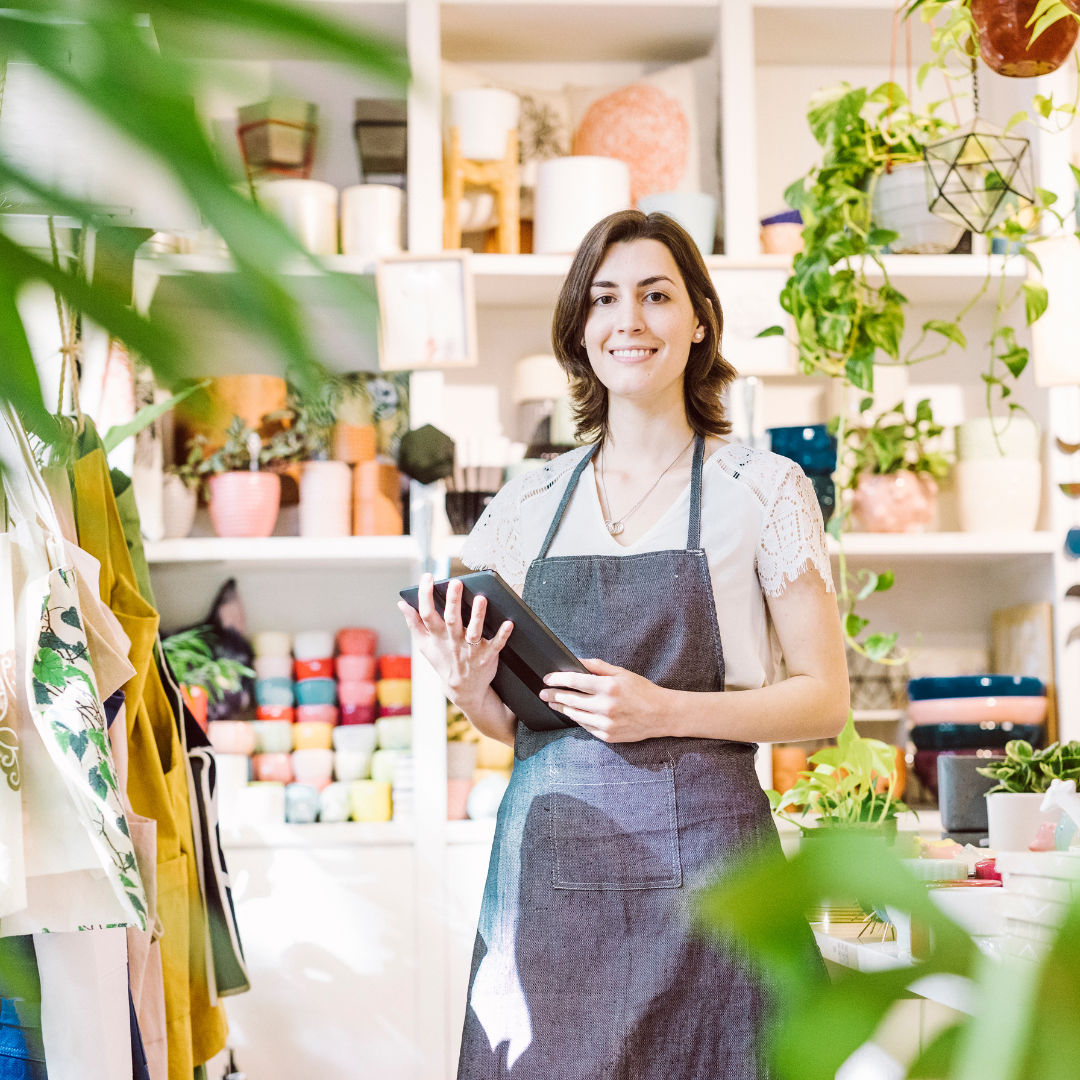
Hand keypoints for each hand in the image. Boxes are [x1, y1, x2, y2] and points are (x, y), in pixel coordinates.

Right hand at [398, 574, 512, 709]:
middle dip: (453, 601)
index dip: (425, 595)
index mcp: (437, 636)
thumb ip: (414, 623)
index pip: (427, 614)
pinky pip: (496, 645)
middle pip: (452, 620)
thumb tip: (401, 604)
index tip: (427, 577)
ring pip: (474, 631)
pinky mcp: (487, 656)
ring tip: (481, 598)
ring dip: (478, 616)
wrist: (462, 689)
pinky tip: (509, 623)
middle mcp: (453, 641)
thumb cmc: (443, 661)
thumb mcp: (424, 645)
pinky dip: (503, 635)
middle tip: (455, 582)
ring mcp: (471, 650)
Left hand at [540, 659, 672, 741]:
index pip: (574, 681)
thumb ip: (597, 666)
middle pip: (570, 700)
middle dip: (553, 695)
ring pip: (575, 715)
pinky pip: (586, 727)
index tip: (547, 678)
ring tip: (553, 703)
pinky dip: (577, 719)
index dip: (557, 679)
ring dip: (562, 708)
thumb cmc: (641, 690)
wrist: (661, 714)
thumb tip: (576, 661)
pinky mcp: (608, 736)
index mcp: (609, 687)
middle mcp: (606, 706)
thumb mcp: (621, 672)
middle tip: (543, 693)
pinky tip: (572, 713)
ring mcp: (606, 724)